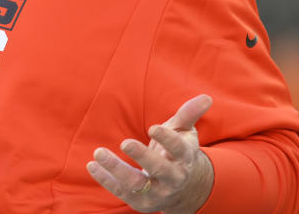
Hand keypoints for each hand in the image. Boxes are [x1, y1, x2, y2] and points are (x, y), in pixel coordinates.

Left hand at [86, 94, 213, 213]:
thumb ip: (189, 114)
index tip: (153, 128)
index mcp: (184, 158)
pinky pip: (120, 192)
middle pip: (158, 169)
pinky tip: (92, 166)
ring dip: (116, 169)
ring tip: (99, 153)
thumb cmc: (178, 153)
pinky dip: (105, 180)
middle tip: (125, 142)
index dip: (167, 139)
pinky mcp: (140, 201)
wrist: (184, 190)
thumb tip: (206, 97)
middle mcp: (172, 178)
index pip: (177, 148)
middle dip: (142, 157)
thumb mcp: (184, 133)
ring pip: (136, 184)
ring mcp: (156, 192)